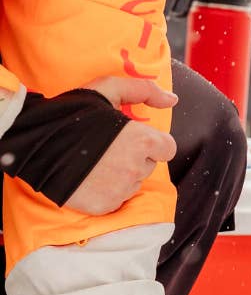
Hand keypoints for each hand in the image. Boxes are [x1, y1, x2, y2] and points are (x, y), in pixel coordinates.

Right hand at [64, 77, 177, 215]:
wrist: (35, 142)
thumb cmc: (73, 113)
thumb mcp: (105, 90)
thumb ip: (142, 90)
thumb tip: (172, 99)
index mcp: (142, 141)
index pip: (167, 148)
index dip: (151, 141)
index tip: (132, 137)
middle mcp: (136, 168)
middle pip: (148, 165)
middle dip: (134, 156)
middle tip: (107, 147)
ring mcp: (122, 190)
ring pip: (134, 182)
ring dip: (121, 173)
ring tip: (95, 160)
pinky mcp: (106, 205)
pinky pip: (117, 198)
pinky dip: (107, 189)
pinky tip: (89, 176)